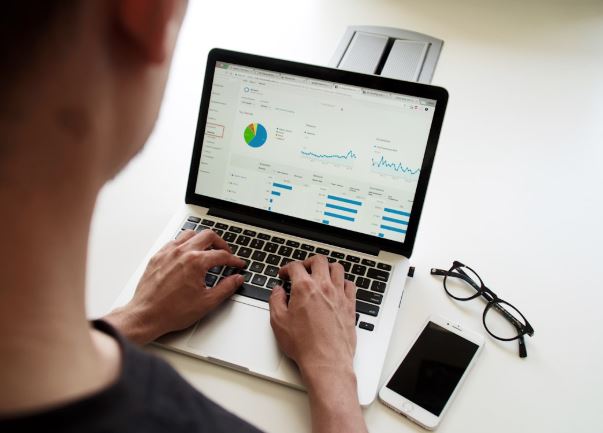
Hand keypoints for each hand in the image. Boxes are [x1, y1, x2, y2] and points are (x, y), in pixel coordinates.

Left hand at [105, 229, 244, 344]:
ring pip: (190, 234)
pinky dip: (184, 244)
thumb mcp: (207, 302)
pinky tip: (186, 253)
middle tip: (226, 253)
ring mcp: (168, 253)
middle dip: (221, 243)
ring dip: (202, 239)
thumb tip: (237, 279)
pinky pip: (174, 241)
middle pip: (208, 236)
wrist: (146, 316)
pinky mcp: (157, 257)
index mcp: (196, 262)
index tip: (238, 264)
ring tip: (207, 249)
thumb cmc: (172, 311)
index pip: (222, 255)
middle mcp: (182, 253)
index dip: (234, 260)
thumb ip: (226, 288)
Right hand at [269, 255, 366, 432]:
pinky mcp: (350, 305)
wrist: (326, 361)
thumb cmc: (304, 345)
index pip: (296, 267)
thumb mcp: (278, 322)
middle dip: (308, 262)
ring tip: (321, 274)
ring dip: (327, 268)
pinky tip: (338, 287)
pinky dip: (343, 282)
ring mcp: (339, 295)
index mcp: (304, 288)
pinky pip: (350, 285)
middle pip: (319, 261)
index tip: (284, 274)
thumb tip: (277, 291)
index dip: (287, 268)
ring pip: (337, 268)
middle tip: (302, 269)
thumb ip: (275, 301)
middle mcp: (324, 287)